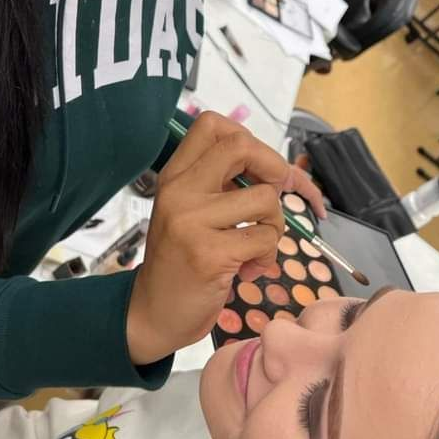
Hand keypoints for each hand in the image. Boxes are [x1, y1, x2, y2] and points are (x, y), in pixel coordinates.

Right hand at [125, 111, 326, 365]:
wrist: (153, 313)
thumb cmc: (182, 260)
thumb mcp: (192, 212)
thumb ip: (225, 186)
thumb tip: (285, 171)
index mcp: (175, 176)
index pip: (212, 124)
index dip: (250, 139)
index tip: (258, 170)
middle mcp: (180, 191)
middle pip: (241, 146)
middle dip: (274, 169)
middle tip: (272, 197)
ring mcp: (192, 222)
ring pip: (264, 199)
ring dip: (274, 226)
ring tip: (256, 247)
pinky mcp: (209, 254)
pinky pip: (264, 239)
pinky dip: (267, 256)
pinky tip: (248, 270)